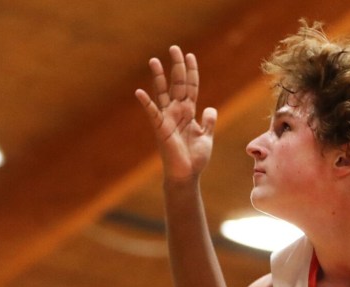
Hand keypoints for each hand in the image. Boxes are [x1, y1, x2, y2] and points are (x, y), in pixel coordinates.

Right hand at [135, 45, 216, 181]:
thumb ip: (208, 122)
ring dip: (158, 77)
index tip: (190, 55)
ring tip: (154, 60)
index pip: (190, 87)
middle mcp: (177, 112)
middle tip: (175, 48)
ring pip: (163, 93)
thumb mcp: (206, 137)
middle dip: (177, 66)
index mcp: (189, 112)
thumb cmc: (195, 158)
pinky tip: (139, 91)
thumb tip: (210, 108)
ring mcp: (167, 119)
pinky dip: (146, 103)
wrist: (187, 175)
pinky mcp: (161, 129)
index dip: (191, 72)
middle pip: (177, 84)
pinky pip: (152, 113)